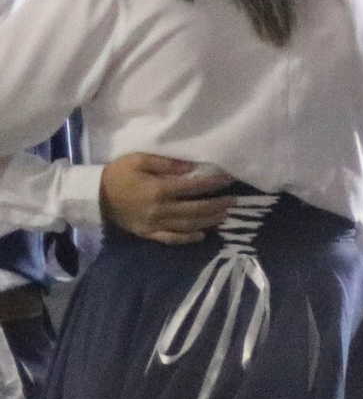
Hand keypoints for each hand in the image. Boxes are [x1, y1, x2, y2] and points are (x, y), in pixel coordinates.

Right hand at [100, 154, 237, 244]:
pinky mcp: (148, 233)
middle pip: (196, 209)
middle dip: (218, 205)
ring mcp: (154, 224)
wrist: (93, 195)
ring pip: (188, 225)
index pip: (193, 187)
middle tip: (233, 200)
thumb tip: (193, 168)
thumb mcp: (140, 160)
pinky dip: (189, 238)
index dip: (213, 183)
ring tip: (224, 214)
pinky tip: (203, 234)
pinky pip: (172, 238)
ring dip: (209, 220)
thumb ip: (168, 164)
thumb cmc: (118, 173)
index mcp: (158, 189)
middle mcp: (160, 209)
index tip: (228, 179)